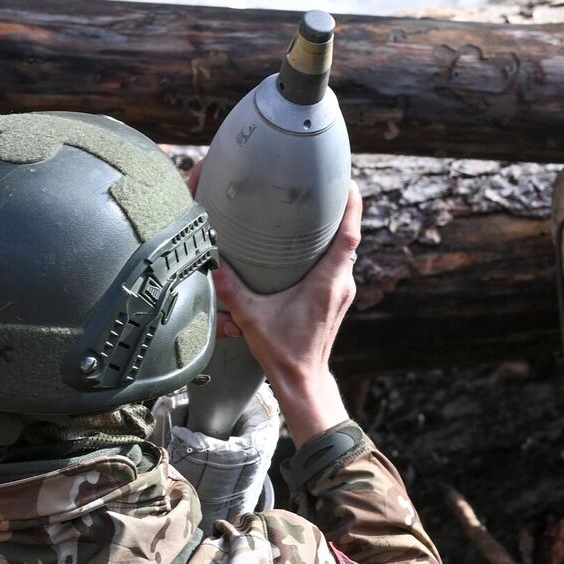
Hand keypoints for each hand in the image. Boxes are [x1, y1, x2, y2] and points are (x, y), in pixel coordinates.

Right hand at [210, 184, 362, 445]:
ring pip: (345, 251)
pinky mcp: (337, 298)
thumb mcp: (252, 319)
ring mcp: (342, 291)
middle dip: (340, 210)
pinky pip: (339, 264)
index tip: (346, 182)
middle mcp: (341, 283)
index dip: (351, 206)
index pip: (349, 235)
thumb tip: (212, 264)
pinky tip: (311, 241)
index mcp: (328, 283)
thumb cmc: (283, 352)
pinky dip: (329, 248)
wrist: (303, 380)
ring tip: (317, 206)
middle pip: (349, 237)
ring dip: (335, 229)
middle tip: (324, 185)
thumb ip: (231, 291)